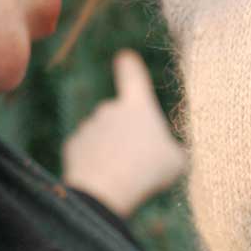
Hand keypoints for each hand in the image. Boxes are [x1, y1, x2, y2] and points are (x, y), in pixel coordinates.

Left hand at [62, 49, 187, 217]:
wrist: (105, 192)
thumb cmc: (147, 172)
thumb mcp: (177, 162)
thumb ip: (173, 150)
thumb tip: (172, 152)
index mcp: (137, 106)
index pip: (133, 74)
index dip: (130, 66)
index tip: (125, 58)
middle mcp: (109, 109)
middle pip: (120, 116)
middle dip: (127, 133)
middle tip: (139, 161)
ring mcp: (89, 126)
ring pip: (103, 136)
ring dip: (111, 149)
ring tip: (123, 175)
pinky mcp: (73, 145)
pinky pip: (88, 151)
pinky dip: (95, 163)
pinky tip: (104, 179)